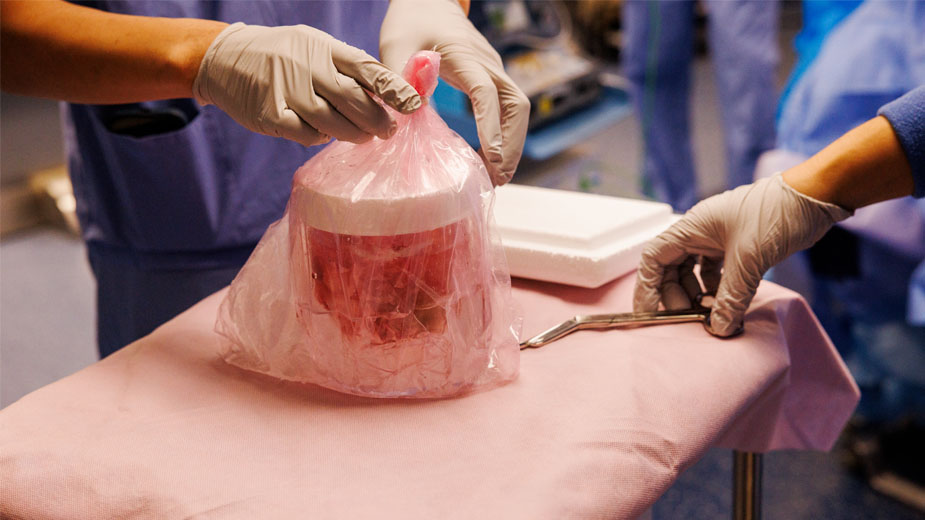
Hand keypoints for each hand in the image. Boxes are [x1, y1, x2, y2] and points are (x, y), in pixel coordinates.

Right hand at [193, 23, 421, 146]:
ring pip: (332, 123)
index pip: (365, 68)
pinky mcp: (270, 115)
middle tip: (389, 131)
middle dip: (378, 120)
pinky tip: (322, 132)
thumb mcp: (315, 47)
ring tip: (364, 136)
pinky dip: (319, 137)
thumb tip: (389, 95)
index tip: (412, 105)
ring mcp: (287, 91)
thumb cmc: (284, 56)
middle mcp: (307, 67)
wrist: (225, 58)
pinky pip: (306, 135)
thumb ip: (348, 67)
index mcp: (324, 48)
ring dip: (354, 134)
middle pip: (353, 100)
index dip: (392, 88)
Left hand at [380, 0, 529, 185]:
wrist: (428, 1)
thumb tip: (410, 116)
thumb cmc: (409, 24)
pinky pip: (509, 108)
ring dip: (512, 143)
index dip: (490, 125)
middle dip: (511, 143)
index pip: (485, 91)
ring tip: (496, 177)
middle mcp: (487, 64)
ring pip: (518, 108)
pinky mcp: (493, 77)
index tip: (492, 156)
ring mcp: (494, 70)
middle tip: (496, 178)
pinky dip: (506, 134)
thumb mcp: (394, 46)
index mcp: (463, 56)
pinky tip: (492, 158)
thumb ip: (400, 78)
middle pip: (516, 105)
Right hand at [633, 173, 851, 335]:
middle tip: (689, 320)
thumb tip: (718, 328)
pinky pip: (716, 274)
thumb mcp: (749, 259)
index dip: (648, 287)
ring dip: (697, 296)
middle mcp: (699, 233)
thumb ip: (730, 297)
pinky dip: (717, 292)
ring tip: (709, 316)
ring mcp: (717, 240)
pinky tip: (726, 306)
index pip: (654, 258)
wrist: (815, 198)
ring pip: (693, 274)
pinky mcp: (736, 248)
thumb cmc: (778, 213)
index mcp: (692, 227)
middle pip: (671, 270)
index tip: (650, 313)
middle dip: (676, 297)